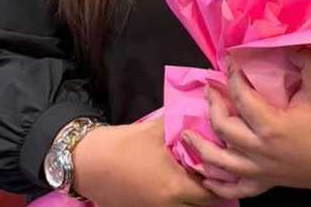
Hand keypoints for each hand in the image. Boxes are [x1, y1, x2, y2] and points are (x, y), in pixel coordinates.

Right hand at [72, 118, 220, 205]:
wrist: (87, 162)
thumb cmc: (123, 145)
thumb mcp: (157, 130)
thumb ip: (183, 123)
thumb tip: (206, 112)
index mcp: (176, 186)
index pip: (212, 193)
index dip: (220, 181)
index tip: (223, 167)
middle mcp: (168, 206)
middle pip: (202, 206)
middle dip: (210, 192)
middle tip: (213, 174)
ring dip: (192, 198)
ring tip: (194, 180)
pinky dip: (177, 201)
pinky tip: (174, 186)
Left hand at [185, 51, 310, 199]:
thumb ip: (306, 62)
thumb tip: (290, 44)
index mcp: (272, 126)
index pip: (241, 96)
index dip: (232, 76)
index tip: (229, 62)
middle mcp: (260, 151)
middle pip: (222, 127)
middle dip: (212, 106)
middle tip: (209, 90)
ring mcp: (261, 171)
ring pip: (220, 163)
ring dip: (201, 147)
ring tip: (187, 135)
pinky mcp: (267, 184)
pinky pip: (235, 189)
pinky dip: (217, 184)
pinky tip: (206, 176)